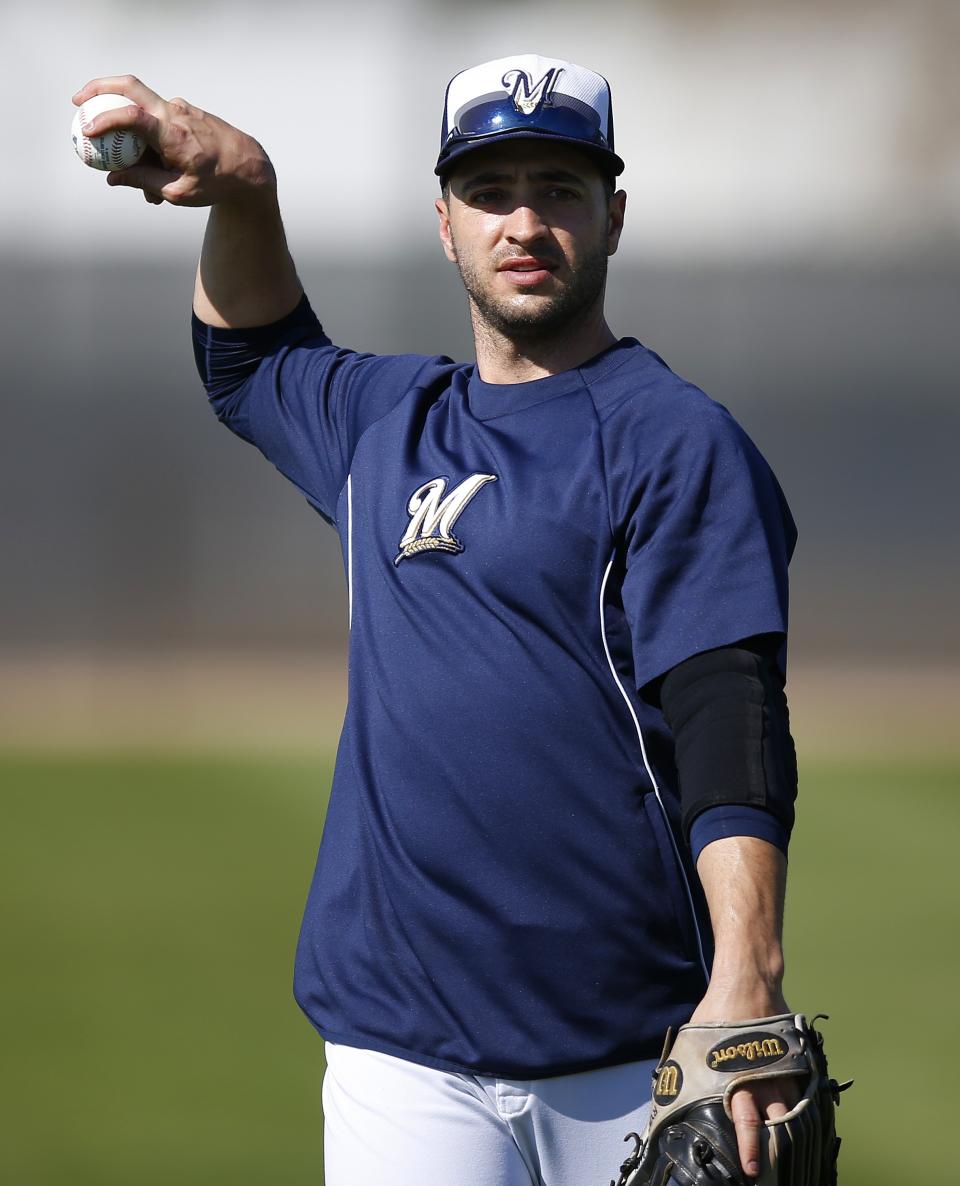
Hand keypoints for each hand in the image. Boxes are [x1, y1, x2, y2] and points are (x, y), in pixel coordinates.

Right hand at [71, 76, 275, 207]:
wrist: (251, 168)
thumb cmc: (218, 184)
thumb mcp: (179, 192)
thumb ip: (143, 182)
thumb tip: (112, 178)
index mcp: (174, 134)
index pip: (132, 116)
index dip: (105, 119)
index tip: (87, 129)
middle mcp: (176, 113)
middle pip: (130, 86)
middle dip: (99, 88)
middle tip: (78, 101)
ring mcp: (181, 108)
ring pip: (143, 112)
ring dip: (132, 137)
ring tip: (137, 174)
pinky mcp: (185, 111)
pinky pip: (157, 121)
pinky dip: (149, 140)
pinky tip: (155, 167)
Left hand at [689, 986, 800, 1180]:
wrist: (748, 984)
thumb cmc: (718, 1014)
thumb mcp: (695, 1042)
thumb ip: (688, 1070)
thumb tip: (668, 1090)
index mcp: (737, 1079)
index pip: (745, 1124)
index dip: (748, 1150)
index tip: (750, 1171)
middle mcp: (764, 1080)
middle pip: (774, 1126)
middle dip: (773, 1152)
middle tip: (770, 1172)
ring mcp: (784, 1071)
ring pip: (793, 1112)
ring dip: (790, 1133)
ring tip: (791, 1155)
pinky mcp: (797, 1062)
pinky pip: (804, 1093)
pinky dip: (804, 1108)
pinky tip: (803, 1123)